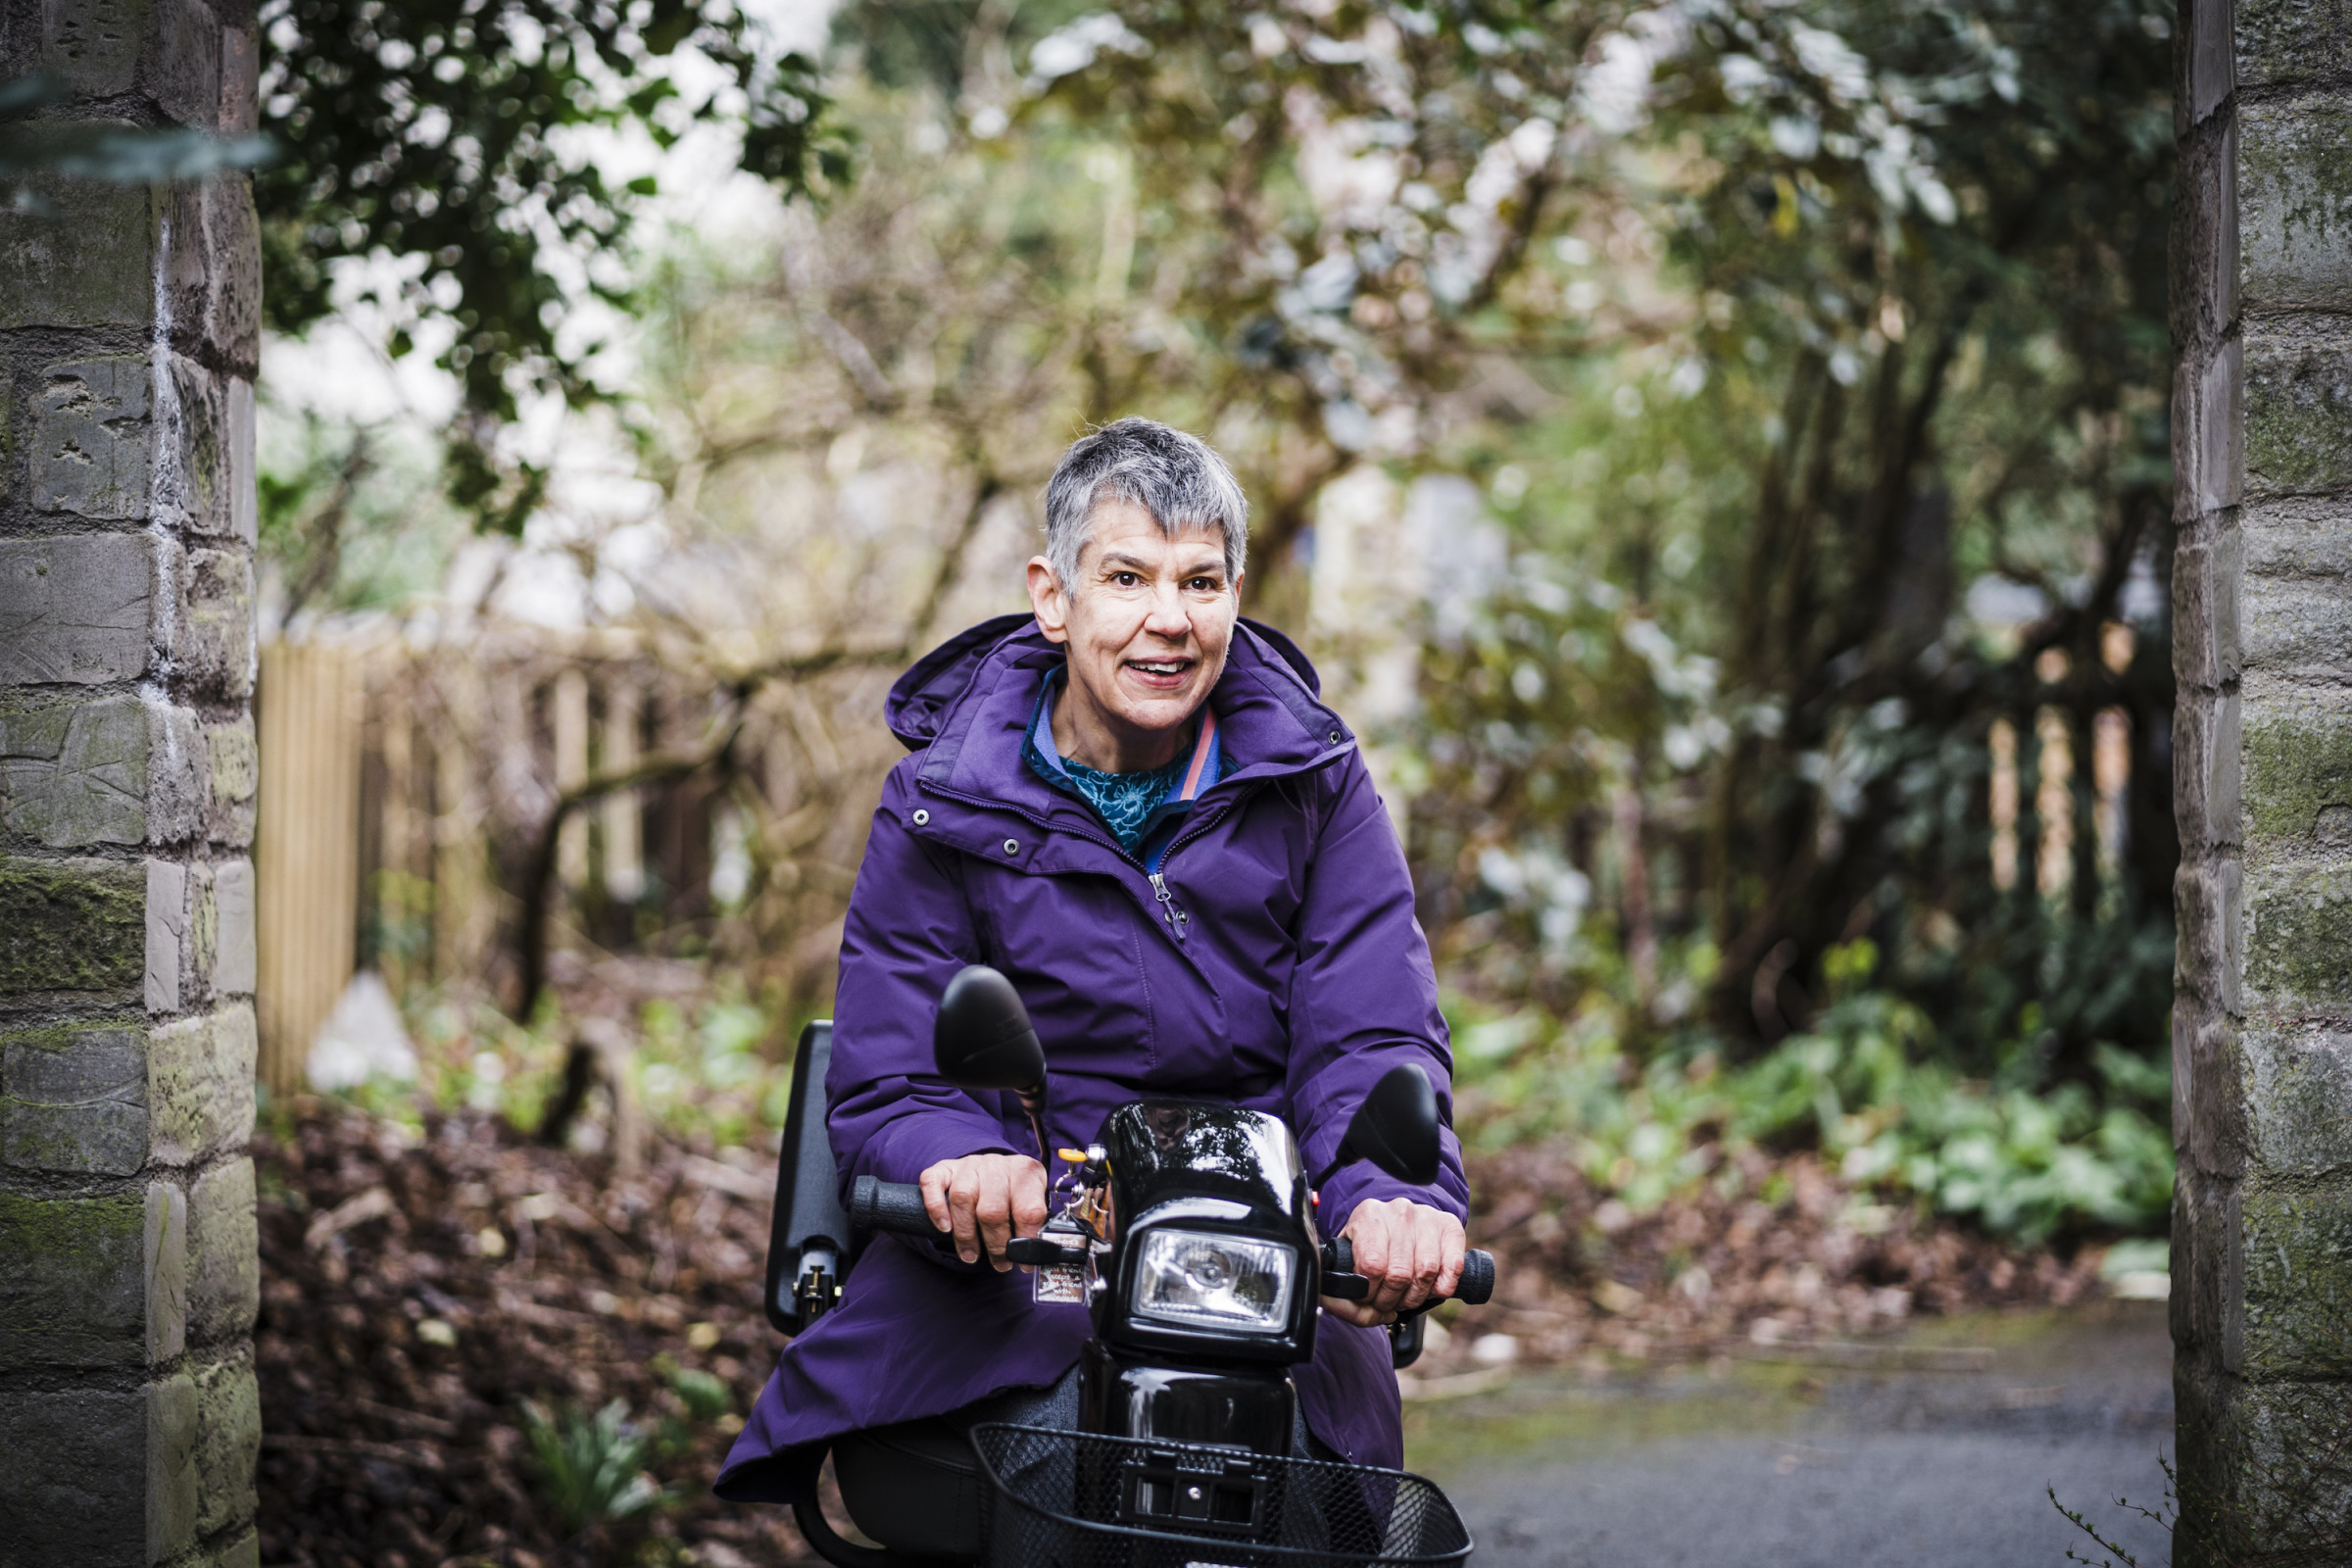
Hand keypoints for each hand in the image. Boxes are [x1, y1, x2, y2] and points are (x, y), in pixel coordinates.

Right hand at [919, 1153, 1048, 1270]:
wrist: (994, 1166)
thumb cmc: (1012, 1191)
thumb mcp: (1031, 1201)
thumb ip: (1032, 1224)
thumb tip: (1033, 1254)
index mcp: (1025, 1172)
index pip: (1028, 1209)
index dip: (1025, 1240)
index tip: (1024, 1261)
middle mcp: (996, 1165)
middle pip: (992, 1209)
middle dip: (995, 1245)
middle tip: (999, 1263)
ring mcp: (969, 1165)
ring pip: (962, 1198)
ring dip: (966, 1235)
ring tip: (971, 1255)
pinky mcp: (945, 1169)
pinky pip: (932, 1183)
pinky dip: (936, 1208)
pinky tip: (945, 1228)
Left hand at [1321, 1197, 1465, 1326]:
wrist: (1397, 1220)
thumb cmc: (1370, 1243)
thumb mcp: (1349, 1257)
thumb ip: (1345, 1289)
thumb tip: (1359, 1313)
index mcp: (1368, 1215)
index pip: (1372, 1265)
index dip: (1369, 1293)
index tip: (1366, 1299)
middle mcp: (1399, 1212)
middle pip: (1399, 1274)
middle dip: (1391, 1300)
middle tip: (1386, 1304)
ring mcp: (1427, 1217)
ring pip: (1425, 1273)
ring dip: (1415, 1298)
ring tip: (1405, 1298)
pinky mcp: (1450, 1226)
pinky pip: (1452, 1268)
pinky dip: (1442, 1288)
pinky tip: (1430, 1290)